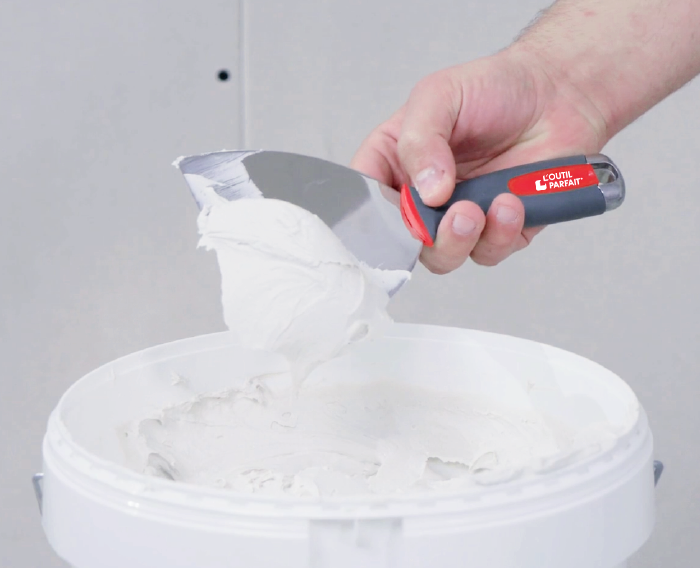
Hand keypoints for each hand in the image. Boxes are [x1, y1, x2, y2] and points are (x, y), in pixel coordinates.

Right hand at [351, 47, 607, 273]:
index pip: (366, 199)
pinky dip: (499, 235)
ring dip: (458, 241)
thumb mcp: (440, 95)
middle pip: (402, 240)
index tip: (393, 213)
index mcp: (395, 163)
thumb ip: (420, 139)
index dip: (371, 216)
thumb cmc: (495, 88)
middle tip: (450, 213)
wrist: (557, 94)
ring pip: (442, 257)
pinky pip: (488, 253)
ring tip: (480, 209)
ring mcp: (459, 217)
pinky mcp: (497, 232)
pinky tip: (511, 203)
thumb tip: (426, 192)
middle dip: (422, 236)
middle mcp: (422, 196)